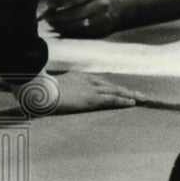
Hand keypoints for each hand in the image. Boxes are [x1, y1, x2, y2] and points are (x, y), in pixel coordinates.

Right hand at [16, 71, 145, 115]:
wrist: (36, 90)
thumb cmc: (37, 90)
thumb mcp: (48, 88)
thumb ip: (55, 89)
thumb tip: (48, 94)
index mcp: (77, 77)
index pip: (100, 82)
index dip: (112, 87)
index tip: (122, 90)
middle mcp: (87, 80)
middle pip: (111, 85)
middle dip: (126, 90)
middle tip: (140, 94)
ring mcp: (89, 89)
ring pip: (115, 91)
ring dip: (130, 95)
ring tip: (143, 99)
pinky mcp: (90, 99)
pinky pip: (111, 99)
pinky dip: (123, 101)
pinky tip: (133, 103)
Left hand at [45, 0, 121, 37]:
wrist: (117, 4)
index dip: (59, 1)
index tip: (49, 3)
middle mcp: (101, 3)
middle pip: (74, 12)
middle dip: (57, 16)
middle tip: (46, 17)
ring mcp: (103, 17)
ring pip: (77, 23)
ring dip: (61, 24)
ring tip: (52, 22)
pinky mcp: (102, 27)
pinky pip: (82, 30)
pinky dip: (69, 28)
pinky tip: (63, 25)